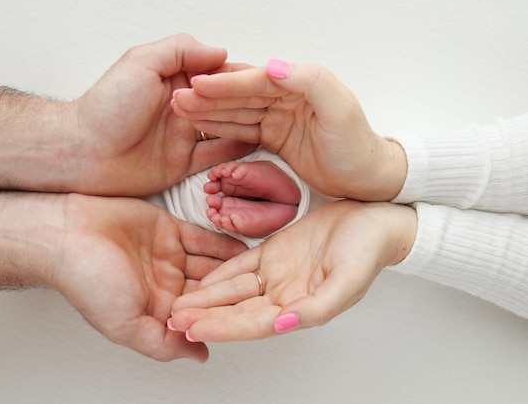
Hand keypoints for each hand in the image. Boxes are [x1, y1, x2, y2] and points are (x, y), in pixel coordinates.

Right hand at [53, 195, 247, 360]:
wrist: (67, 234)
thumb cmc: (88, 280)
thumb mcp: (126, 325)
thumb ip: (163, 344)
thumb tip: (200, 356)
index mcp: (158, 310)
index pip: (200, 317)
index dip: (224, 317)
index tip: (253, 316)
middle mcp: (166, 285)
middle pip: (209, 290)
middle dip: (234, 292)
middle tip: (266, 290)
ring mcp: (169, 256)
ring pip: (210, 264)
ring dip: (233, 267)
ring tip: (264, 269)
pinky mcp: (169, 230)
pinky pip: (204, 238)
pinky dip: (223, 242)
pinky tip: (245, 245)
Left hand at [68, 33, 255, 195]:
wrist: (82, 153)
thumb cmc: (106, 107)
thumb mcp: (141, 62)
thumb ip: (180, 51)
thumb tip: (219, 51)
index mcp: (174, 78)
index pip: (215, 73)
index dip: (237, 75)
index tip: (261, 77)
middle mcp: (182, 106)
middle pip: (223, 101)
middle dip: (245, 100)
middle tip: (271, 102)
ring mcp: (184, 135)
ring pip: (224, 127)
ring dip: (244, 123)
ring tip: (270, 121)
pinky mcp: (183, 163)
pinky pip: (215, 155)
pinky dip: (235, 150)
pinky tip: (254, 144)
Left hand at [168, 200, 416, 341]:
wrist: (373, 217)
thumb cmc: (368, 250)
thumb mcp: (348, 279)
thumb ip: (317, 306)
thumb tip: (284, 325)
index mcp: (300, 309)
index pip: (253, 324)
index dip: (223, 328)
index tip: (193, 329)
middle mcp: (284, 296)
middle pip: (236, 311)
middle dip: (205, 317)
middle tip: (172, 320)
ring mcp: (276, 275)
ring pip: (234, 291)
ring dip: (206, 299)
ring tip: (178, 305)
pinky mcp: (273, 252)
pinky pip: (240, 266)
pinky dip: (219, 274)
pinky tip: (199, 282)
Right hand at [171, 60, 406, 200]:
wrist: (367, 178)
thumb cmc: (357, 146)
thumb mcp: (339, 110)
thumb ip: (310, 82)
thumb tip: (274, 67)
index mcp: (301, 84)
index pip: (256, 80)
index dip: (226, 83)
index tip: (198, 85)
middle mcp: (287, 97)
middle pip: (240, 94)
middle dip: (208, 96)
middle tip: (178, 97)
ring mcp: (279, 117)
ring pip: (237, 111)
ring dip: (209, 110)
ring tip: (181, 108)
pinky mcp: (275, 137)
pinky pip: (242, 129)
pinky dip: (221, 127)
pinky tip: (202, 125)